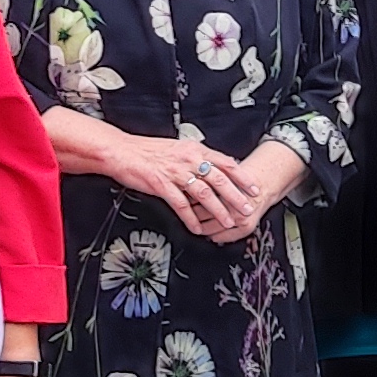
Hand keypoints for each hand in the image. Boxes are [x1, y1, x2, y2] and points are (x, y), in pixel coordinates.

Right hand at [136, 133, 276, 243]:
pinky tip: (197, 228)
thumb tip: (214, 167)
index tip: (254, 188)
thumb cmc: (148, 151)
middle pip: (220, 180)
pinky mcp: (162, 185)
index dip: (242, 177)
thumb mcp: (178, 148)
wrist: (122, 151)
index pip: (226, 163)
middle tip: (248, 208)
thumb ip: (196, 158)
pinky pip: (181, 205)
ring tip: (228, 222)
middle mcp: (188, 160)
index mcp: (194, 150)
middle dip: (236, 197)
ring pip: (204, 194)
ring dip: (218, 210)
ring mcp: (176, 173)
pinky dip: (191, 218)